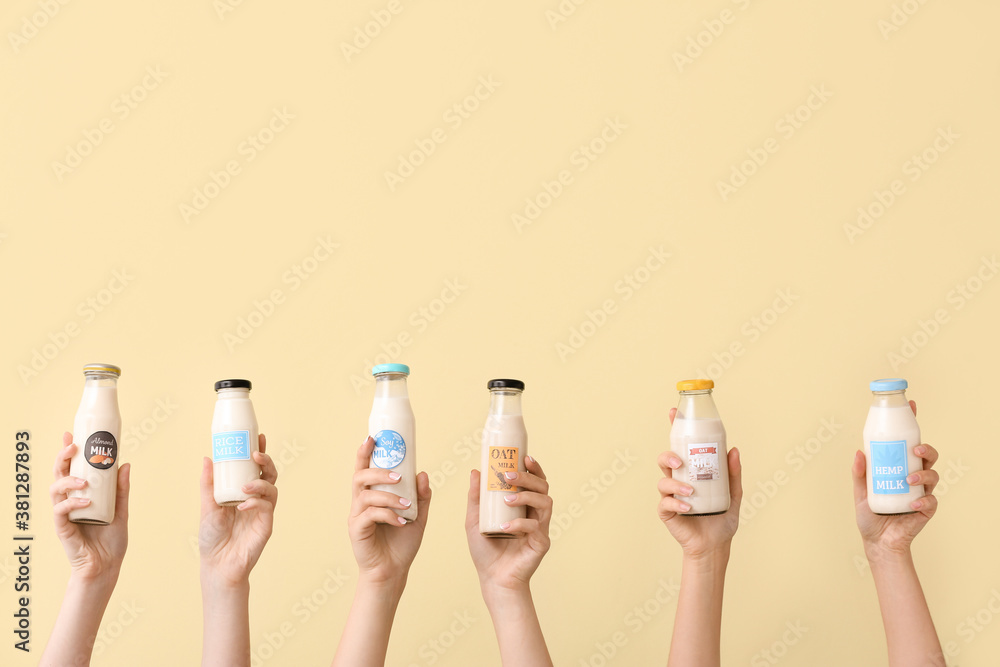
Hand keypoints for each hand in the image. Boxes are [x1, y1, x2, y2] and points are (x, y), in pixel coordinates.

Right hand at [49, 431, 129, 581]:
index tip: (70, 434)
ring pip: (55, 490)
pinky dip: (72, 503)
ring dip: (68, 480)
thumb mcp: (121, 510)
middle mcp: (70, 501)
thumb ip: (121, 489)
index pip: (71, 469)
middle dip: (63, 457)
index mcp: (82, 494)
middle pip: (59, 474)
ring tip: (84, 480)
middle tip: (73, 446)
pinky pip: (61, 511)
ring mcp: (65, 514)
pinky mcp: (63, 528)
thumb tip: (125, 464)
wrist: (107, 566)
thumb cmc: (111, 540)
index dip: (68, 452)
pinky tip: (85, 501)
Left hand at [199, 434, 277, 585]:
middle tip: (256, 454)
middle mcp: (256, 499)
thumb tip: (207, 457)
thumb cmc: (212, 537)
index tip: (259, 436)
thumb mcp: (207, 506)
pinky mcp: (266, 525)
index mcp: (244, 492)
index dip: (260, 451)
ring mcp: (263, 511)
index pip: (255, 468)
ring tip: (245, 487)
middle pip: (269, 474)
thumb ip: (208, 484)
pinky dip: (257, 502)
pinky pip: (267, 507)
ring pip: (272, 489)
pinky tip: (244, 504)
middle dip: (266, 461)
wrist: (216, 564)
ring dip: (260, 483)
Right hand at [348, 436, 430, 585]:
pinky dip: (388, 515)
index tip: (372, 437)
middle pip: (360, 476)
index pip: (364, 469)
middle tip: (400, 476)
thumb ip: (421, 496)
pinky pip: (370, 515)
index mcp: (372, 495)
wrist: (394, 571)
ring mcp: (357, 516)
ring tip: (406, 505)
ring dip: (388, 496)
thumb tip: (423, 473)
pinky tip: (401, 522)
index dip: (365, 452)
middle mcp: (360, 503)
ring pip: (366, 495)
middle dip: (379, 472)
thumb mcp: (419, 516)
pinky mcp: (357, 530)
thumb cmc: (402, 543)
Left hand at [465, 457, 551, 592]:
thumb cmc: (485, 551)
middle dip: (528, 478)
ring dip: (526, 497)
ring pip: (545, 503)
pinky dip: (520, 524)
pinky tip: (505, 527)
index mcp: (524, 506)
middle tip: (509, 477)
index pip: (535, 481)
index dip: (534, 468)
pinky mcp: (541, 543)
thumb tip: (475, 471)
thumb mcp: (474, 520)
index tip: (524, 457)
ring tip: (507, 499)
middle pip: (543, 487)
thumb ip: (476, 497)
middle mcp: (536, 514)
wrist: (492, 579)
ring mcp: (541, 528)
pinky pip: (536, 527)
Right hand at [658, 408, 741, 558]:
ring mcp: (671, 496)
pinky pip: (665, 503)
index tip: (673, 412)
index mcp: (692, 472)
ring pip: (663, 480)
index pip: (681, 446)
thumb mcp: (733, 494)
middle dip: (668, 455)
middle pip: (665, 459)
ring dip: (674, 483)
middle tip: (679, 460)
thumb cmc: (722, 519)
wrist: (715, 546)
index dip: (675, 428)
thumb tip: (734, 450)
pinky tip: (688, 507)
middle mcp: (679, 480)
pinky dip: (676, 503)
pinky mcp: (667, 512)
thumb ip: (733, 473)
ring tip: (690, 491)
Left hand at [854, 400, 938, 555]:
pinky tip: (914, 504)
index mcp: (899, 467)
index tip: (912, 405)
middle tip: (914, 449)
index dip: (911, 422)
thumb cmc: (869, 515)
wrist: (877, 542)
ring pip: (933, 475)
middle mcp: (913, 476)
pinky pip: (931, 502)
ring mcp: (921, 493)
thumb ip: (859, 473)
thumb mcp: (860, 491)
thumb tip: (858, 451)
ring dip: (924, 475)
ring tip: (909, 480)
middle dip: (925, 448)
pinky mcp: (926, 510)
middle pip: (927, 455)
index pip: (908, 442)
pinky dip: (924, 502)